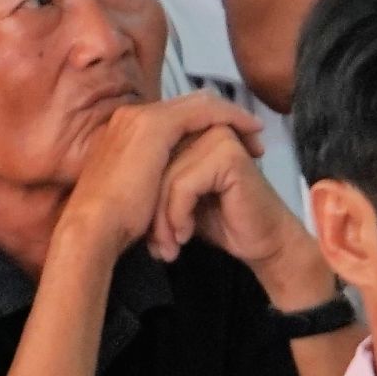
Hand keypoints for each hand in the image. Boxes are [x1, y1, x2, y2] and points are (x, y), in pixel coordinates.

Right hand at [56, 91, 264, 259]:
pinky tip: (249, 130)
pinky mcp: (154, 126)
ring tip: (256, 134)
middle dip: (225, 116)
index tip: (233, 142)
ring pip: (200, 103)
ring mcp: (141, 118)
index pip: (176, 118)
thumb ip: (154, 175)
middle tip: (253, 135)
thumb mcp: (138, 191)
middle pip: (190, 105)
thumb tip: (175, 180)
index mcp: (124, 132)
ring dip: (232, 116)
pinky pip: (204, 111)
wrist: (92, 231)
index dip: (207, 125)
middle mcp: (131, 117)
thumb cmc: (114, 223)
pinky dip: (230, 117)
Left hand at [149, 124, 326, 305]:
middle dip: (155, 211)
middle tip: (162, 246)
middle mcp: (206, 129)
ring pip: (166, 177)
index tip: (158, 232)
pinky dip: (177, 216)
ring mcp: (219, 139)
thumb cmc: (215, 221)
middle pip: (155, 167)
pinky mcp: (228, 156)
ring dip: (163, 219)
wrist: (258, 242)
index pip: (153, 155)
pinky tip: (185, 236)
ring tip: (170, 247)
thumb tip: (118, 182)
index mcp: (193, 132)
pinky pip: (182, 185)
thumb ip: (157, 176)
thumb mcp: (175, 198)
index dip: (150, 195)